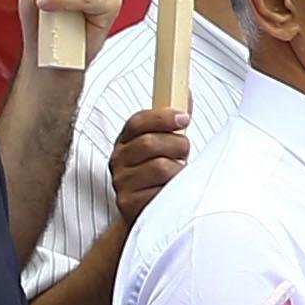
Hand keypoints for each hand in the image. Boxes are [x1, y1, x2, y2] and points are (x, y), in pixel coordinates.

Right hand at [108, 104, 191, 223]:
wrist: (144, 212)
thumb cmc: (157, 174)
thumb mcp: (162, 144)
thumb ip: (173, 121)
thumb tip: (186, 92)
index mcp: (125, 140)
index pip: (138, 122)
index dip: (163, 117)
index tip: (184, 119)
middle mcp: (118, 160)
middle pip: (150, 143)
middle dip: (177, 146)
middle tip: (184, 153)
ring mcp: (122, 183)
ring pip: (160, 168)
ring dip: (178, 171)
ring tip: (179, 175)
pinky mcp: (128, 204)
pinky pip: (160, 194)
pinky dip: (173, 192)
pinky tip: (172, 192)